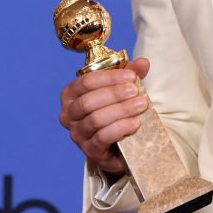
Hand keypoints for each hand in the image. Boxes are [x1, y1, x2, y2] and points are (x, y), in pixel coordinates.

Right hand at [58, 57, 150, 175]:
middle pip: (88, 101)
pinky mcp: (89, 150)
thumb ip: (131, 73)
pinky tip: (135, 123)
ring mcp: (77, 134)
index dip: (110, 78)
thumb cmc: (115, 109)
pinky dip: (120, 128)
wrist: (119, 143)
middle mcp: (68, 114)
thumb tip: (143, 62)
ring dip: (121, 110)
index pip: (86, 81)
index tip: (131, 76)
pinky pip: (102, 138)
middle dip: (115, 94)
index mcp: (71, 94)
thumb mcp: (122, 88)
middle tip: (135, 91)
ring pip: (96, 119)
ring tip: (141, 105)